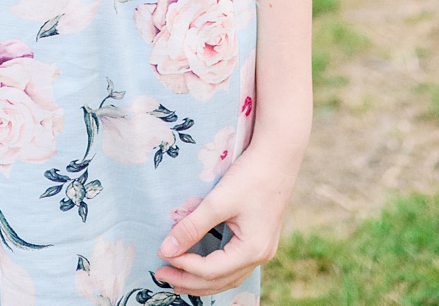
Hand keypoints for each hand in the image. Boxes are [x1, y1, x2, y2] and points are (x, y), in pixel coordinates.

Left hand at [153, 147, 297, 294]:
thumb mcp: (217, 201)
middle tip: (161, 275)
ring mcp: (262, 250)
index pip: (211, 270)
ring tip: (177, 280)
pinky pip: (234, 266)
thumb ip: (192, 226)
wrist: (277, 158)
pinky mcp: (258, 241)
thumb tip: (166, 249)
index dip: (184, 265)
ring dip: (202, 280)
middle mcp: (260, 256)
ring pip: (228, 277)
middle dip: (189, 281)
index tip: (161, 254)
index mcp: (253, 250)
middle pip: (220, 280)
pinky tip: (200, 268)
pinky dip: (215, 271)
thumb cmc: (250, 177)